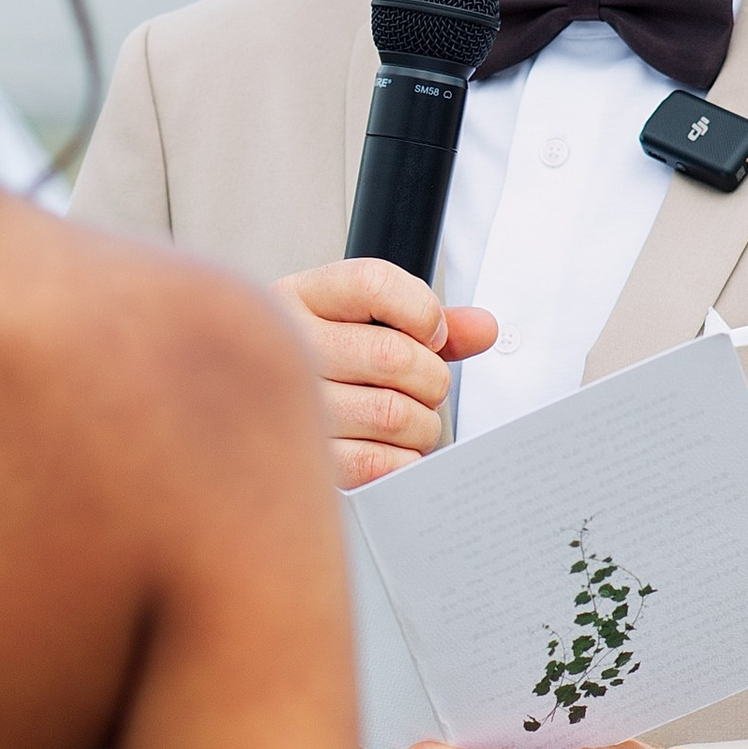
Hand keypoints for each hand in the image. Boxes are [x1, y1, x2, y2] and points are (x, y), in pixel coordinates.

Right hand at [275, 259, 498, 489]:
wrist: (263, 423)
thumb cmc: (328, 367)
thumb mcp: (367, 327)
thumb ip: (426, 322)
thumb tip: (485, 329)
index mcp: (300, 298)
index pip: (374, 283)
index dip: (423, 312)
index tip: (429, 335)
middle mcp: (285, 348)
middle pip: (394, 356)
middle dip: (431, 379)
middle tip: (422, 389)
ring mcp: (290, 410)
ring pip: (394, 415)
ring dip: (421, 425)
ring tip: (407, 421)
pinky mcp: (305, 464)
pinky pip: (380, 464)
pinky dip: (402, 460)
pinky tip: (389, 450)